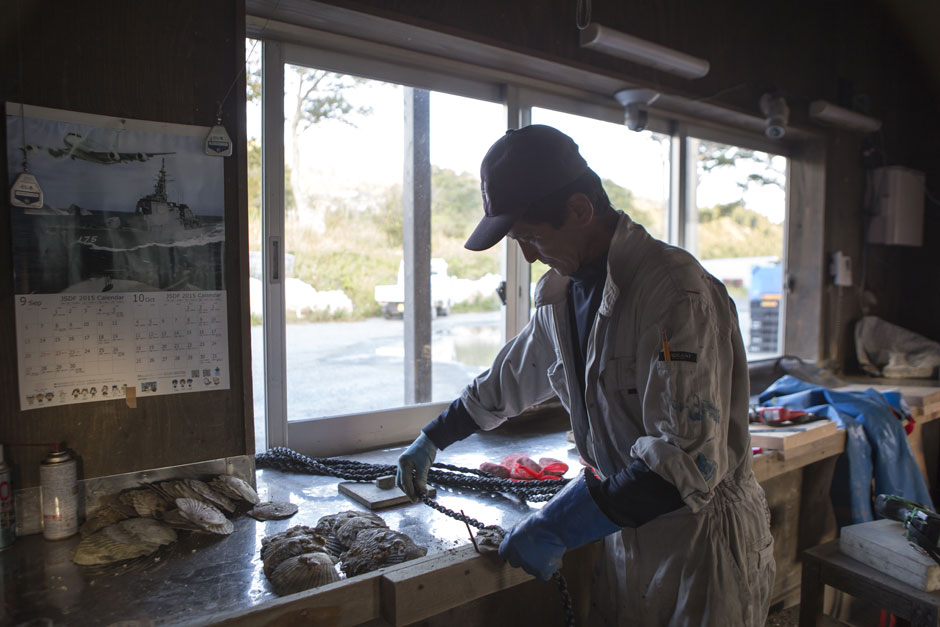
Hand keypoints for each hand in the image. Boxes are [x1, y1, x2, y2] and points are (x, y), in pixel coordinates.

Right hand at [396, 432, 436, 501]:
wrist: (428, 440)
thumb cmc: (426, 451)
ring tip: (419, 493)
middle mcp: (400, 465)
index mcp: (403, 464)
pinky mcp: (407, 465)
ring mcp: (403, 465)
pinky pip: (407, 477)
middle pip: (401, 483)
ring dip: (410, 488)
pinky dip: (412, 483)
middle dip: (408, 492)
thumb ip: (421, 480)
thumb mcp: (424, 466)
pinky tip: (418, 486)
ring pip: (403, 481)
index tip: (417, 500)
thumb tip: (422, 493)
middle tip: (417, 499)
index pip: (404, 482)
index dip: (410, 492)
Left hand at [498, 472, 619, 580]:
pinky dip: (549, 568)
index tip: (519, 548)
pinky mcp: (541, 571)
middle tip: (536, 548)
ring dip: (537, 562)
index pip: (504, 553)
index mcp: (509, 544)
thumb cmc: (540, 519)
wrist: (552, 525)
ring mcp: (528, 565)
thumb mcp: (523, 524)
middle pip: (516, 562)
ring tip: (546, 549)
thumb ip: (516, 533)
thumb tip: (509, 534)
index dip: (512, 551)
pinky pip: (544, 574)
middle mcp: (515, 556)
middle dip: (524, 557)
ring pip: (531, 568)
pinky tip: (552, 557)